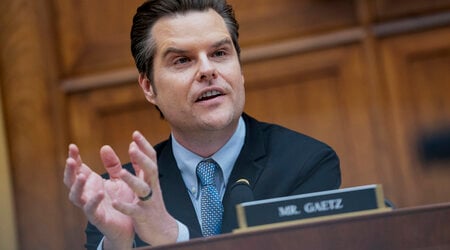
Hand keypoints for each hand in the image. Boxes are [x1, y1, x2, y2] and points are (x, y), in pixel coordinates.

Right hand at [64, 144, 134, 248]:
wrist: (130, 225)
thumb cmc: (121, 201)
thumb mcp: (119, 179)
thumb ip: (113, 165)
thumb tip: (105, 146)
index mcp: (91, 183)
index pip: (78, 169)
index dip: (74, 158)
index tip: (72, 146)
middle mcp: (87, 194)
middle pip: (71, 181)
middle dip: (69, 171)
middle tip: (70, 160)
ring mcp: (90, 206)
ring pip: (76, 197)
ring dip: (77, 186)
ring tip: (82, 176)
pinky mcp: (98, 218)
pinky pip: (92, 210)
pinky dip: (93, 202)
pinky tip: (99, 193)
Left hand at [112, 131, 178, 245]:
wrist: (162, 229)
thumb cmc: (151, 203)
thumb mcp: (147, 181)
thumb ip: (139, 164)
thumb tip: (133, 144)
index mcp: (151, 179)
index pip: (151, 159)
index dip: (144, 146)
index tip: (135, 133)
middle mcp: (152, 188)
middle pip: (151, 170)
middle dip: (142, 158)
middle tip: (132, 147)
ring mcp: (149, 202)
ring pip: (143, 189)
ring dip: (133, 180)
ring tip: (121, 173)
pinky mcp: (143, 216)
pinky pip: (134, 211)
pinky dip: (125, 206)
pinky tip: (114, 202)